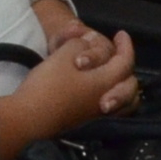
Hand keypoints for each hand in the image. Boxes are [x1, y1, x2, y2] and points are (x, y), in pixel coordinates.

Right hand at [0, 26, 138, 159]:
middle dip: (127, 67)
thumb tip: (89, 41)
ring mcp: (100, 116)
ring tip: (118, 77)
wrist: (29, 118)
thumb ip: (81, 44)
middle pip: (131, 84)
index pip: (126, 61)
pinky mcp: (90, 125)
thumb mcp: (63, 55)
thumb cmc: (49, 85)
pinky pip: (115, 113)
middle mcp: (110, 101)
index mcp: (107, 82)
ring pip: (126, 103)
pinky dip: (116, 102)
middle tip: (119, 54)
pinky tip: (105, 95)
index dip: (125, 45)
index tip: (120, 34)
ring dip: (125, 87)